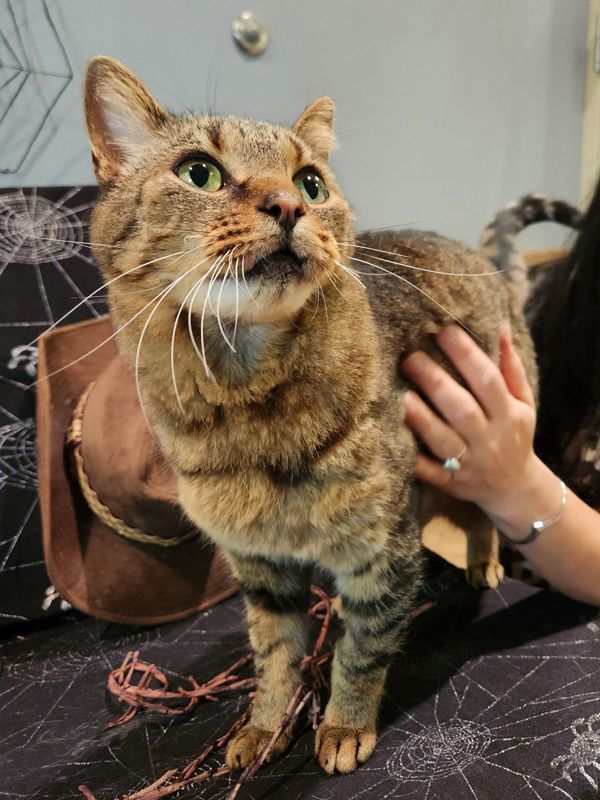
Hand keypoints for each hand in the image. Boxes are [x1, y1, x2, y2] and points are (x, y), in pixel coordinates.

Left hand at [401, 324, 549, 536]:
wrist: (516, 490)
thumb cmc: (515, 435)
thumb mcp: (523, 403)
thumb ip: (510, 367)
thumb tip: (500, 327)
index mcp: (509, 414)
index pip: (488, 379)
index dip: (466, 354)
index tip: (443, 330)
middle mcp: (490, 438)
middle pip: (462, 408)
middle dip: (435, 381)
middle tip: (410, 357)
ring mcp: (470, 463)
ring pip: (443, 439)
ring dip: (420, 417)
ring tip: (399, 393)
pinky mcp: (451, 483)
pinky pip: (428, 471)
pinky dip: (412, 457)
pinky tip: (392, 436)